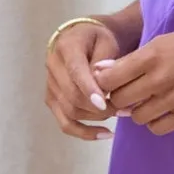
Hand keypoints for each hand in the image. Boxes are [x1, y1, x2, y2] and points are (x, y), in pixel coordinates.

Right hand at [44, 20, 120, 139]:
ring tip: (119, 115)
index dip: (88, 90)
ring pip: (69, 112)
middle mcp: (52, 66)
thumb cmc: (98, 39)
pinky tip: (105, 134)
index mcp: (66, 47)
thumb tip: (102, 86)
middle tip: (123, 109)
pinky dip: (84, 133)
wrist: (83, 39)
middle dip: (98, 108)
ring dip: (95, 119)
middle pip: (71, 96)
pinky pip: (65, 123)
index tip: (104, 103)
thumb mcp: (107, 42)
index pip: (75, 72)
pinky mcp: (52, 99)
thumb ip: (104, 62)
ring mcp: (50, 85)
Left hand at [94, 23, 173, 134]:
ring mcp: (172, 100)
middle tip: (129, 91)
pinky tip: (162, 111)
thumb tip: (101, 71)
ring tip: (149, 100)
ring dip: (137, 110)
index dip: (105, 83)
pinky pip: (156, 128)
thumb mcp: (163, 41)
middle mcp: (157, 80)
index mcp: (150, 57)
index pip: (108, 79)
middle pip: (119, 100)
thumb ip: (132, 59)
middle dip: (119, 97)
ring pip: (135, 117)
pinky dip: (154, 122)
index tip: (112, 81)